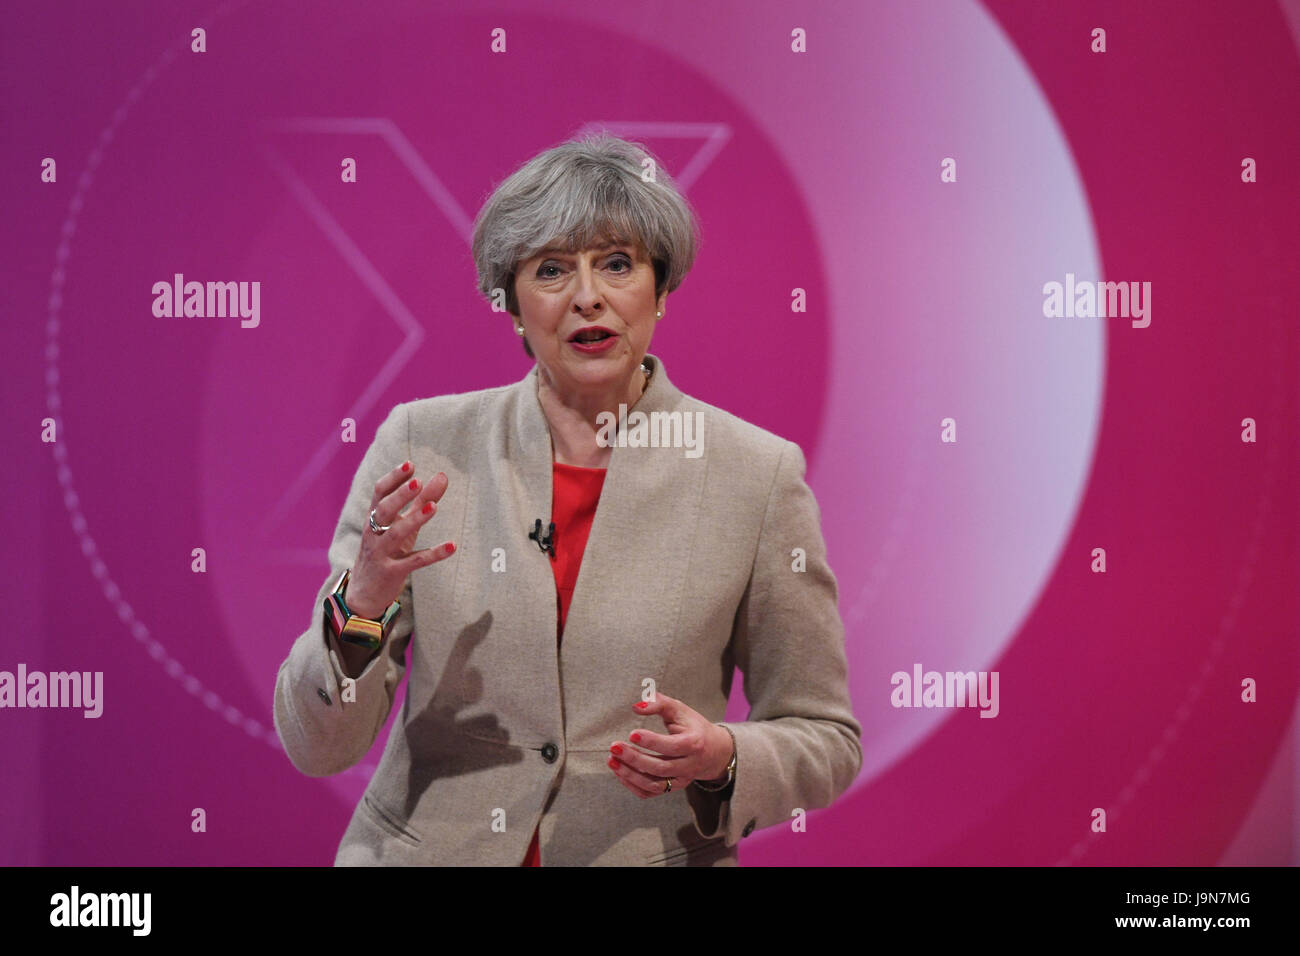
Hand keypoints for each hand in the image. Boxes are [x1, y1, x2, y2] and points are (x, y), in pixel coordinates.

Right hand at [347, 460, 455, 618]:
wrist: (364, 594)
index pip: (380, 493)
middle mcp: (374, 533)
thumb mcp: (402, 525)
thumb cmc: (386, 551)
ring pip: (396, 534)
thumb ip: (421, 501)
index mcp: (374, 518)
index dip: (394, 478)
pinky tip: (452, 546)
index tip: (410, 464)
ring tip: (433, 507)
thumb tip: (442, 475)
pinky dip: (433, 554)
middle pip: (384, 510)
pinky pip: (413, 562)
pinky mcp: (392, 572)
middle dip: (400, 496)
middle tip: (417, 482)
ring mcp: (381, 553)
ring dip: (414, 520)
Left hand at [606, 692, 733, 797]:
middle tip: (614, 747)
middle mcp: (690, 765)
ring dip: (630, 775)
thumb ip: (659, 703)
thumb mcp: (680, 709)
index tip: (632, 734)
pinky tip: (619, 771)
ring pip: (654, 785)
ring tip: (612, 761)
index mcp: (694, 743)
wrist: (714, 751)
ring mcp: (682, 780)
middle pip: (661, 768)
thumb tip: (636, 706)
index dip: (651, 742)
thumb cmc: (692, 726)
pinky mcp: (673, 787)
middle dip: (635, 759)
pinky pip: (651, 793)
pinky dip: (633, 785)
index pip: (672, 746)